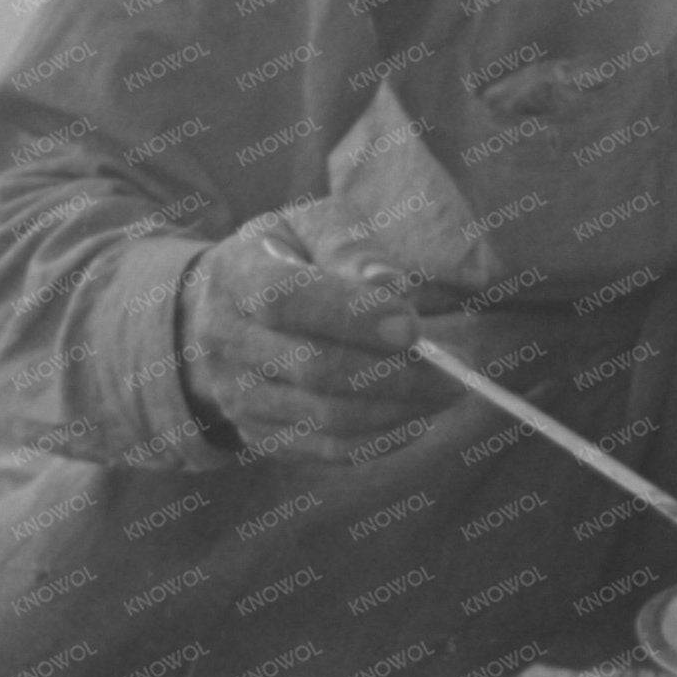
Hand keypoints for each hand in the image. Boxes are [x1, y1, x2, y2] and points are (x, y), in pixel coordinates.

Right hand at [177, 213, 437, 462]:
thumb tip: (390, 284)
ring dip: (398, 409)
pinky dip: (381, 439)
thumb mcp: (311, 227)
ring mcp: (238, 396)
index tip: (412, 327)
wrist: (219, 310)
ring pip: (326, 415)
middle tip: (458, 367)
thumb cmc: (285, 257)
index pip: (286, 299)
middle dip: (395, 372)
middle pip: (314, 367)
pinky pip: (327, 449)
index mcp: (234, 275)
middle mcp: (225, 341)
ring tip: (449, 390)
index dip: (350, 315)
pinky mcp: (259, 434)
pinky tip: (418, 417)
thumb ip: (349, 247)